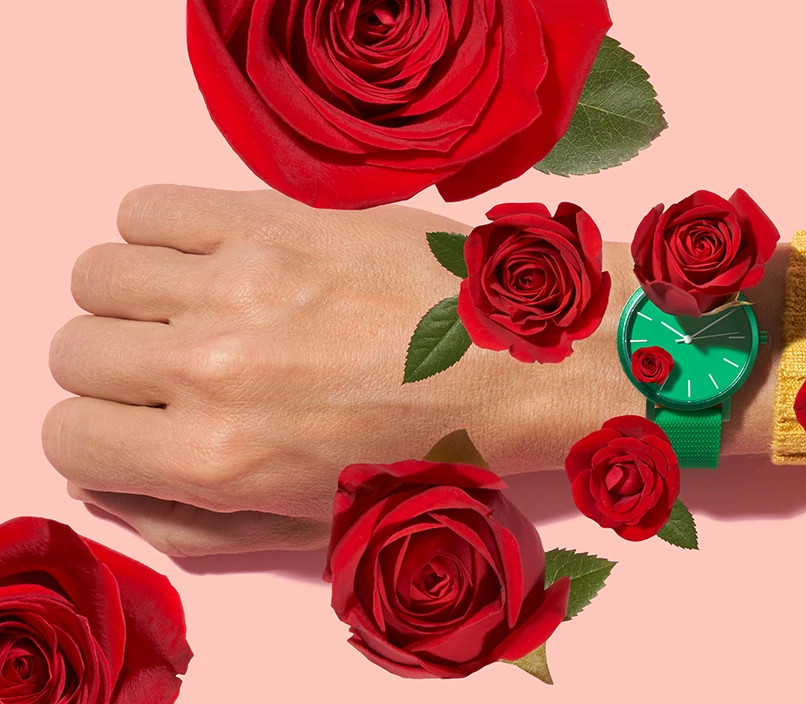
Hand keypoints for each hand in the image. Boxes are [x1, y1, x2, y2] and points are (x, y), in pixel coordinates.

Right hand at [44, 186, 785, 555]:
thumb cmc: (440, 452)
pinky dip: (159, 234)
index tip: (139, 428)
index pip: (67, 435)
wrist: (534, 360)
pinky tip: (214, 258)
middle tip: (176, 373)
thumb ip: (198, 521)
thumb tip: (114, 483)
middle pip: (75, 351)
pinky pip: (149, 207)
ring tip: (194, 312)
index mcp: (222, 458)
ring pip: (99, 274)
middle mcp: (214, 366)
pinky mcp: (277, 217)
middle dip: (113, 372)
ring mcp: (242, 281)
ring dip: (131, 301)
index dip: (98, 436)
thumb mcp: (318, 525)